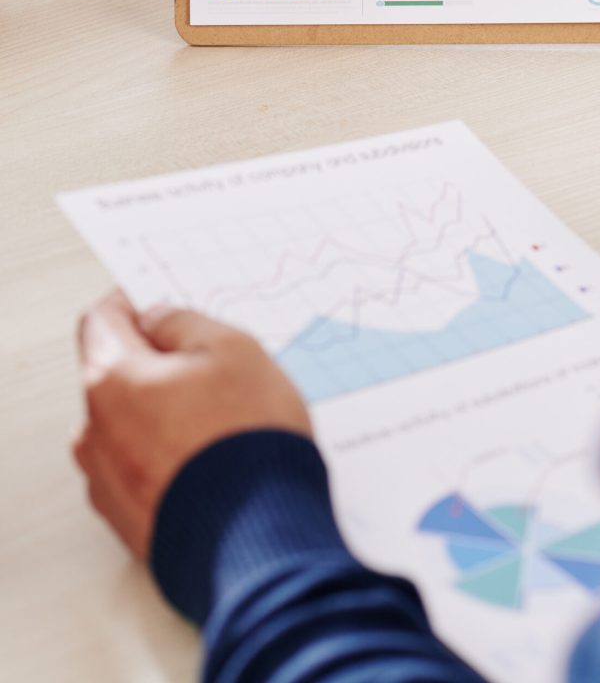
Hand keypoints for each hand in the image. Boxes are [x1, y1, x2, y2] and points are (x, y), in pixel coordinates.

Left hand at [73, 291, 311, 559]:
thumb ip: (184, 323)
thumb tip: (157, 321)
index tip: (159, 303)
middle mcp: (95, 433)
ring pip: (128, 424)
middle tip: (208, 364)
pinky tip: (214, 458)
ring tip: (221, 418)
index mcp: (111, 381)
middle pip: (114, 373)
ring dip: (162, 412)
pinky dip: (168, 455)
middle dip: (155, 362)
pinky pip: (141, 468)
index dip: (134, 303)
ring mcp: (107, 482)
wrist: (260, 542)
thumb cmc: (248, 441)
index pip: (102, 319)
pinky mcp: (129, 521)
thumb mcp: (232, 349)